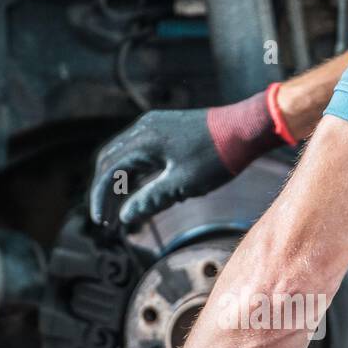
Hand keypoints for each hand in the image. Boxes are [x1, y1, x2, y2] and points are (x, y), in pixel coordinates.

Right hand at [89, 87, 291, 228]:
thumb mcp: (183, 185)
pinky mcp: (165, 128)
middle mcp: (143, 128)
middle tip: (107, 220)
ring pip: (123, 156)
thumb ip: (150, 200)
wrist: (247, 128)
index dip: (101, 198)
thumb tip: (124, 217)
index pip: (108, 171)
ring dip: (118, 182)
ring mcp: (153, 126)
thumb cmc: (217, 156)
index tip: (102, 222)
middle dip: (105, 191)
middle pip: (109, 161)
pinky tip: (138, 191)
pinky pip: (139, 151)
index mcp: (143, 140)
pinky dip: (133, 172)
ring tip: (119, 210)